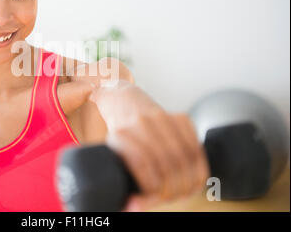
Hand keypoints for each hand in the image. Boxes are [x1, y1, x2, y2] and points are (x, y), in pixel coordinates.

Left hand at [89, 80, 209, 210]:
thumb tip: (130, 208)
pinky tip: (192, 179)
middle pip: (167, 164)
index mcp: (121, 134)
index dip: (149, 188)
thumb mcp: (112, 155)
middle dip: (171, 189)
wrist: (125, 102)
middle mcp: (142, 123)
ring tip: (181, 193)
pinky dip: (199, 167)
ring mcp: (163, 117)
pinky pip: (196, 146)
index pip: (142, 164)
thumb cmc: (119, 137)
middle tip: (168, 198)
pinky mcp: (179, 117)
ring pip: (184, 157)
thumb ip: (121, 179)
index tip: (146, 200)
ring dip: (187, 182)